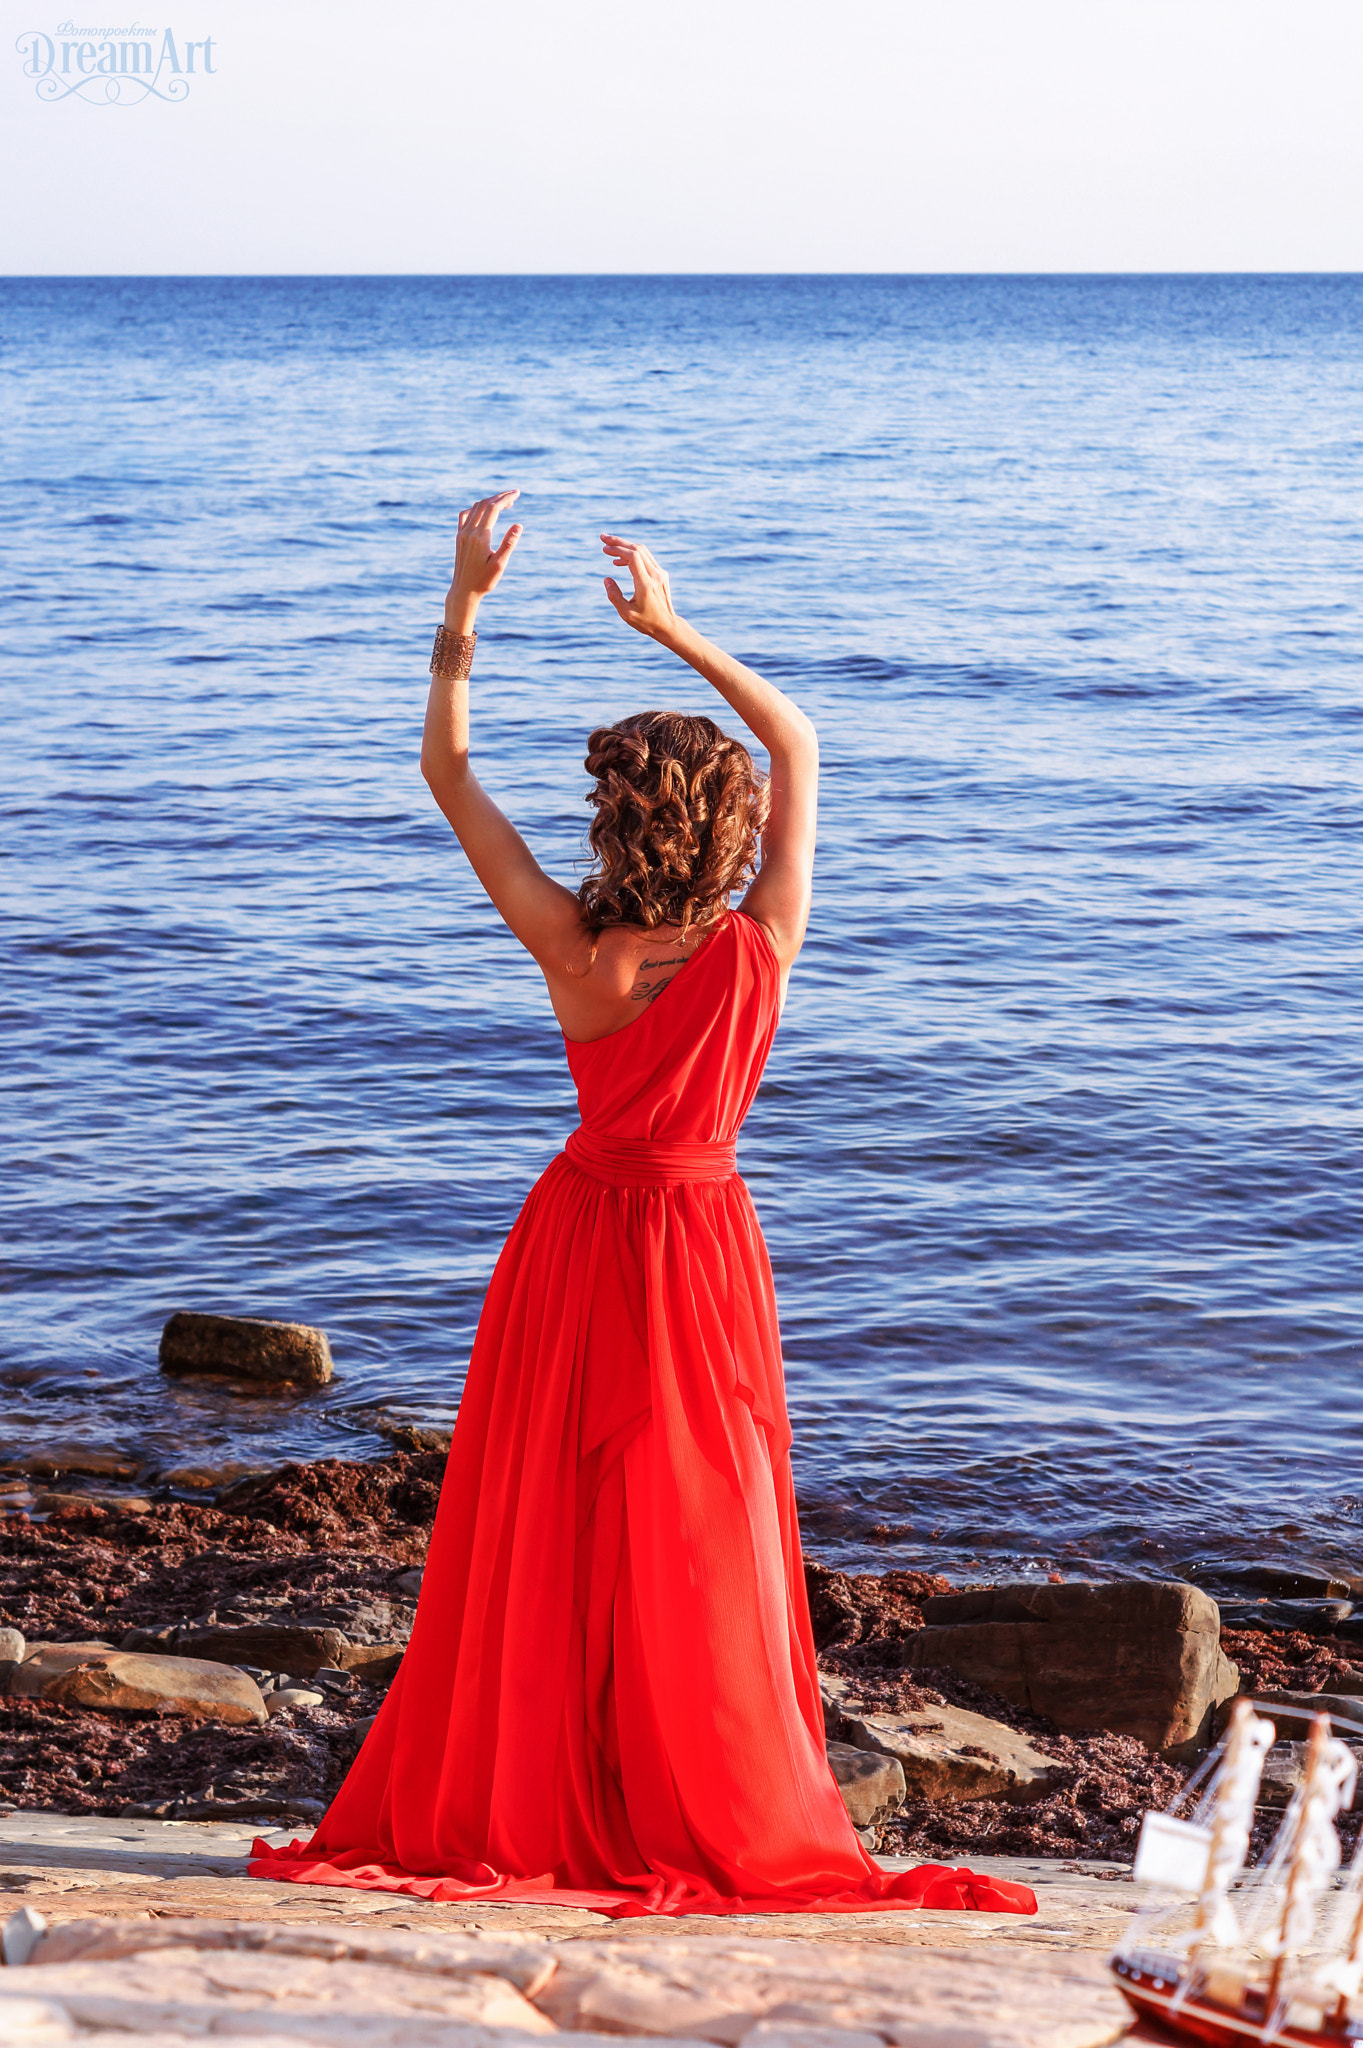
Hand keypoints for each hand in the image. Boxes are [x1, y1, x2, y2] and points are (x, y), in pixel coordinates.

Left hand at [446, 490, 522, 629]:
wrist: (463, 591)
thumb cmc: (484, 580)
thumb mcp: (500, 564)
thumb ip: (508, 543)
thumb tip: (519, 525)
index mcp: (480, 537)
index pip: (493, 509)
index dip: (505, 498)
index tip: (517, 493)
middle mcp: (469, 532)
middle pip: (485, 504)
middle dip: (500, 497)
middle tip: (514, 495)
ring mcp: (462, 533)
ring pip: (476, 508)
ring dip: (490, 501)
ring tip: (505, 504)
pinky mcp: (459, 537)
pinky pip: (466, 514)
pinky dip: (477, 508)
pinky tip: (484, 511)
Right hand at [601, 534, 678, 639]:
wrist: (667, 625)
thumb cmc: (646, 622)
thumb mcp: (626, 613)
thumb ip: (614, 596)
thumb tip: (606, 579)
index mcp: (646, 584)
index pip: (633, 557)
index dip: (618, 549)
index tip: (604, 549)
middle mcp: (655, 575)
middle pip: (637, 549)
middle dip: (619, 542)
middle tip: (603, 538)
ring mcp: (660, 573)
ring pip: (642, 551)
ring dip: (625, 546)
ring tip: (609, 547)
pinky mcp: (661, 574)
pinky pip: (646, 558)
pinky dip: (632, 555)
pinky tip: (619, 561)